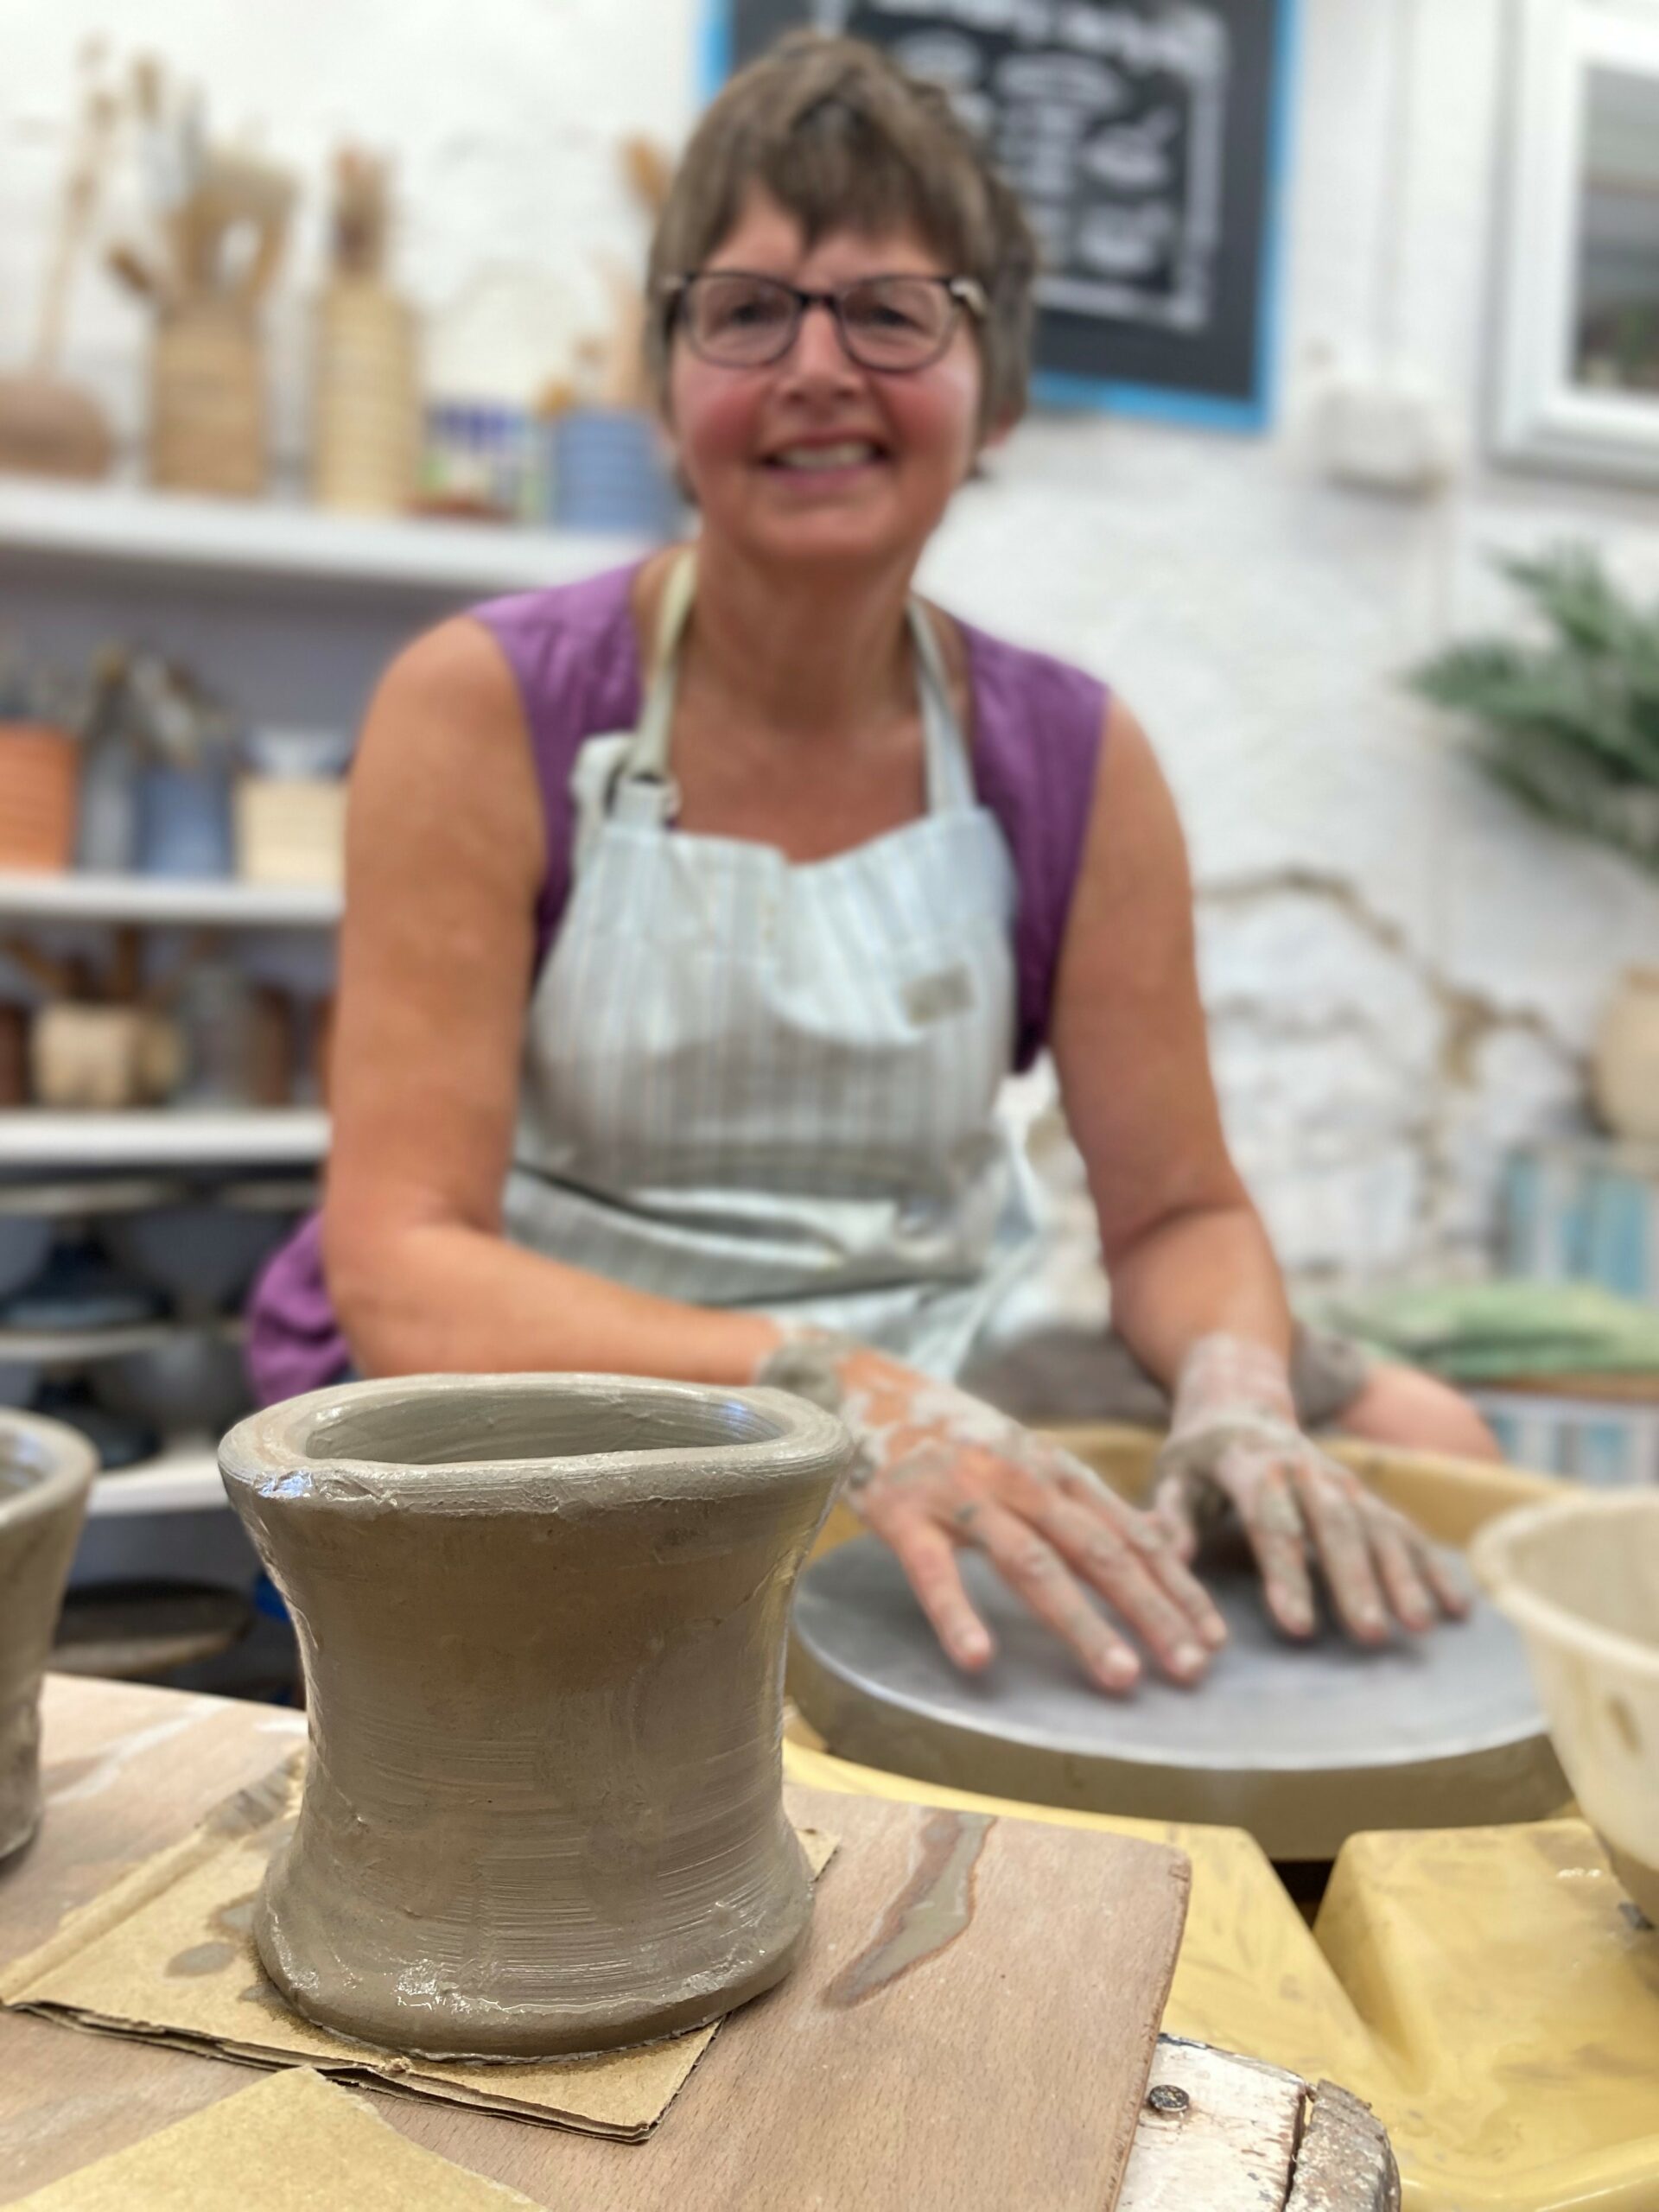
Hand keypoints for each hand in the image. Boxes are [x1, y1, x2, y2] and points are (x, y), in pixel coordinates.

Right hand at [756, 1333, 1226, 1693]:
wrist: (860, 1388)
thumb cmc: (950, 1436)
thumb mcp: (1026, 1456)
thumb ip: (1086, 1499)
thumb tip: (1161, 1537)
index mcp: (1051, 1468)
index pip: (1130, 1533)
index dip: (1176, 1586)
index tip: (1214, 1637)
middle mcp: (1018, 1478)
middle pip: (1099, 1550)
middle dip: (1152, 1611)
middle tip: (1192, 1669)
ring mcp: (961, 1495)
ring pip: (1033, 1564)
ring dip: (1083, 1623)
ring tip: (1121, 1677)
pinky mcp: (903, 1513)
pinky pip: (935, 1570)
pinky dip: (958, 1615)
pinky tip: (979, 1659)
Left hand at [1152, 1334, 1469, 1643]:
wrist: (1241, 1399)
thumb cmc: (1199, 1454)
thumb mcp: (1173, 1475)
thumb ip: (1171, 1515)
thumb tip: (1174, 1559)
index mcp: (1251, 1463)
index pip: (1272, 1521)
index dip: (1286, 1574)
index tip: (1298, 1627)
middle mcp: (1305, 1468)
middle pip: (1334, 1525)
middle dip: (1355, 1581)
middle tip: (1372, 1635)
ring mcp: (1341, 1478)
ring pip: (1376, 1525)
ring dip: (1402, 1575)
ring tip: (1420, 1625)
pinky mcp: (1365, 1492)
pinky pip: (1404, 1527)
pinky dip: (1432, 1564)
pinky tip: (1457, 1605)